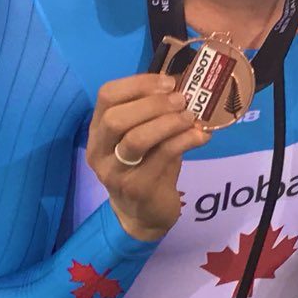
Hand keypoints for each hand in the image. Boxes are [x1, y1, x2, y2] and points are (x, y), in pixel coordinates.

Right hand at [85, 73, 207, 241]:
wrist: (142, 215)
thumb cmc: (145, 167)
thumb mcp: (144, 138)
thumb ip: (154, 114)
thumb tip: (184, 86)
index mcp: (97, 131)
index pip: (107, 96)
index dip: (138, 83)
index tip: (168, 82)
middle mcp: (100, 152)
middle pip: (116, 118)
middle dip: (152, 104)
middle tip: (181, 100)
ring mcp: (116, 173)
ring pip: (136, 139)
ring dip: (167, 122)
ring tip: (190, 117)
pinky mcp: (138, 188)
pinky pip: (162, 156)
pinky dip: (184, 140)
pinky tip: (200, 136)